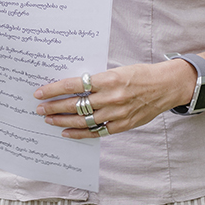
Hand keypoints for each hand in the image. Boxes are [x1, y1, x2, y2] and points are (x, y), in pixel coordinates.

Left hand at [33, 59, 195, 138]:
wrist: (165, 86)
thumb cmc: (140, 74)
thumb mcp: (116, 70)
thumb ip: (96, 79)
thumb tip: (71, 85)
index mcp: (108, 79)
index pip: (73, 85)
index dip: (54, 90)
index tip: (40, 92)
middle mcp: (111, 97)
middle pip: (75, 105)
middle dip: (54, 107)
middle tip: (38, 108)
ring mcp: (117, 114)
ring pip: (83, 120)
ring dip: (62, 121)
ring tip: (48, 119)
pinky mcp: (123, 125)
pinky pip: (97, 132)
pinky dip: (80, 133)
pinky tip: (67, 132)